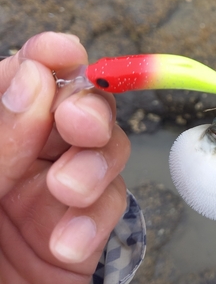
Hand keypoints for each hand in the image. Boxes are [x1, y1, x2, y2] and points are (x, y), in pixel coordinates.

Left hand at [0, 32, 129, 283]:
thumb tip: (31, 78)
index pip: (24, 82)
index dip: (46, 59)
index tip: (61, 53)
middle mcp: (27, 158)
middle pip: (79, 109)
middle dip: (87, 110)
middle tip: (78, 124)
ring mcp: (59, 194)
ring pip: (107, 150)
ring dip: (95, 165)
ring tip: (68, 191)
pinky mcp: (87, 231)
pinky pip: (111, 207)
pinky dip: (96, 220)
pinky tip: (67, 242)